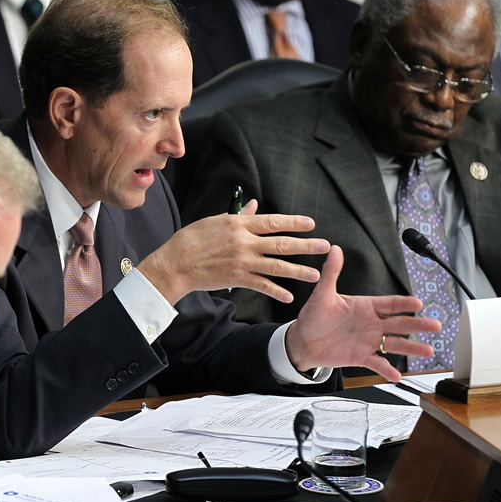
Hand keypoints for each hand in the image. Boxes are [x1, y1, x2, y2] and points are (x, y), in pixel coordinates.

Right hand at [137, 199, 329, 305]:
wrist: (175, 263)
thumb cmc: (193, 239)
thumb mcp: (216, 221)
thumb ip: (240, 216)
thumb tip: (256, 205)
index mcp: (239, 224)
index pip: (273, 222)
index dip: (294, 223)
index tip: (311, 224)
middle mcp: (244, 242)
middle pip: (282, 243)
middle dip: (306, 245)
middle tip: (325, 246)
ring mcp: (242, 261)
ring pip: (277, 266)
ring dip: (298, 271)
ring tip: (315, 275)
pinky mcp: (237, 278)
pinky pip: (262, 285)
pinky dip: (276, 291)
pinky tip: (289, 296)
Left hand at [284, 246, 441, 382]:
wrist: (302, 341)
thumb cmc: (313, 316)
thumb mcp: (322, 294)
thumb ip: (331, 273)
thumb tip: (335, 250)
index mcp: (365, 306)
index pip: (389, 303)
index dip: (403, 304)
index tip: (418, 303)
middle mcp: (372, 323)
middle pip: (399, 324)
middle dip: (418, 325)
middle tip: (436, 325)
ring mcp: (368, 341)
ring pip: (394, 344)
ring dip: (411, 348)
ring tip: (428, 351)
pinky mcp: (361, 357)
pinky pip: (377, 363)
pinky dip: (387, 370)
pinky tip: (397, 376)